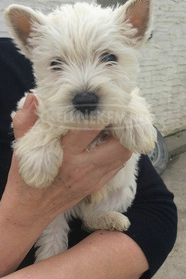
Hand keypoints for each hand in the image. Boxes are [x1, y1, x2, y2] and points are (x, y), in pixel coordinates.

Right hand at [1, 94, 131, 226]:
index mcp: (65, 153)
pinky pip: (119, 166)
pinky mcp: (98, 185)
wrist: (30, 211)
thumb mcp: (22, 148)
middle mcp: (84, 166)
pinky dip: (120, 151)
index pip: (91, 127)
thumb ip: (26, 121)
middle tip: (118, 112)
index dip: (103, 112)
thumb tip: (35, 97)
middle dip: (122, 125)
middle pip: (118, 143)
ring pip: (124, 155)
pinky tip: (114, 141)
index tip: (106, 99)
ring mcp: (94, 178)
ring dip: (125, 138)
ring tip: (118, 124)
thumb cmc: (25, 177)